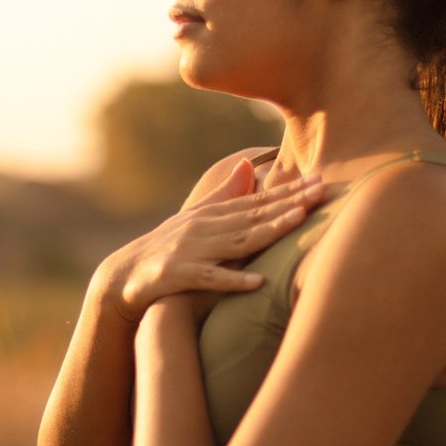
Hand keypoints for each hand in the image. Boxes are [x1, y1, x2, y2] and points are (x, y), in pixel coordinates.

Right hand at [105, 159, 326, 323]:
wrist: (124, 275)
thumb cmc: (167, 247)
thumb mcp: (196, 218)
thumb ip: (225, 194)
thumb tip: (249, 164)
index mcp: (212, 214)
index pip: (258, 201)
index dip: (290, 191)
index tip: (320, 181)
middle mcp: (205, 227)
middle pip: (254, 215)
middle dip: (289, 203)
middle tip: (322, 192)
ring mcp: (192, 250)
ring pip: (237, 240)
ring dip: (269, 230)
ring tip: (298, 221)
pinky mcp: (179, 276)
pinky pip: (209, 278)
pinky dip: (233, 280)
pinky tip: (256, 282)